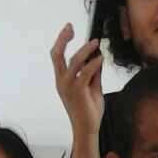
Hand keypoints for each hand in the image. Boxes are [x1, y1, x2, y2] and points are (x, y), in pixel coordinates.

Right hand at [50, 23, 104, 138]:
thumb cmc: (89, 111)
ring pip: (74, 61)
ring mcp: (68, 87)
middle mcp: (62, 82)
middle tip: (71, 27)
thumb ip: (93, 73)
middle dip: (63, 38)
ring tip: (96, 42)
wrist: (88, 130)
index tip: (69, 29)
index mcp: (62, 80)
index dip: (61, 41)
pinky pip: (85, 72)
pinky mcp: (79, 92)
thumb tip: (97, 57)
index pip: (57, 56)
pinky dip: (94, 63)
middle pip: (57, 55)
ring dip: (86, 49)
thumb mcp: (92, 88)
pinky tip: (101, 58)